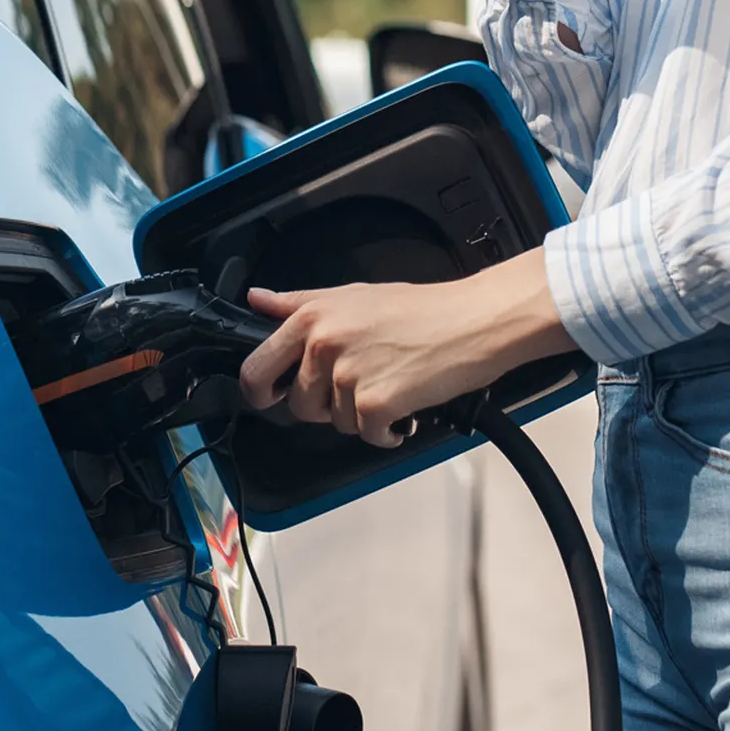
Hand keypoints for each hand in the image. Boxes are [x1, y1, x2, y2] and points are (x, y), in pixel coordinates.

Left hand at [235, 253, 571, 449]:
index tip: (273, 396)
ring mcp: (347, 376)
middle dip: (321, 407)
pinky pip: (368, 435)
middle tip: (352, 390)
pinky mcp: (376, 403)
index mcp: (311, 317)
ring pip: (335, 422)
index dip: (261, 391)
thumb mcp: (351, 295)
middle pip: (298, 404)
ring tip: (389, 386)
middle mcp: (322, 345)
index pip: (256, 368)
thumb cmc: (421, 308)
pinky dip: (388, 431)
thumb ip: (298, 302)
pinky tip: (406, 406)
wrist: (473, 320)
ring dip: (360, 415)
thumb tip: (257, 300)